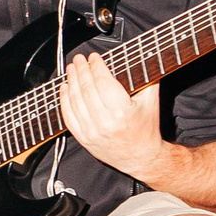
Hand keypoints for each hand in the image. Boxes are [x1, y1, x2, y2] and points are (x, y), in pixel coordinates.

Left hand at [58, 52, 164, 179]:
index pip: (103, 82)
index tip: (94, 57)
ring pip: (75, 101)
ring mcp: (91, 131)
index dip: (97, 67)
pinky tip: (65, 88)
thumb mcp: (151, 102)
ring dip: (71, 82)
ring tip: (71, 69)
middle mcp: (105, 122)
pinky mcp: (83, 139)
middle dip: (81, 70)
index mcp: (122, 111)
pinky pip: (68, 116)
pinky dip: (64, 100)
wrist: (141, 157)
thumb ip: (146, 80)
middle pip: (87, 89)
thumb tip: (140, 58)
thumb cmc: (146, 128)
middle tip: (79, 59)